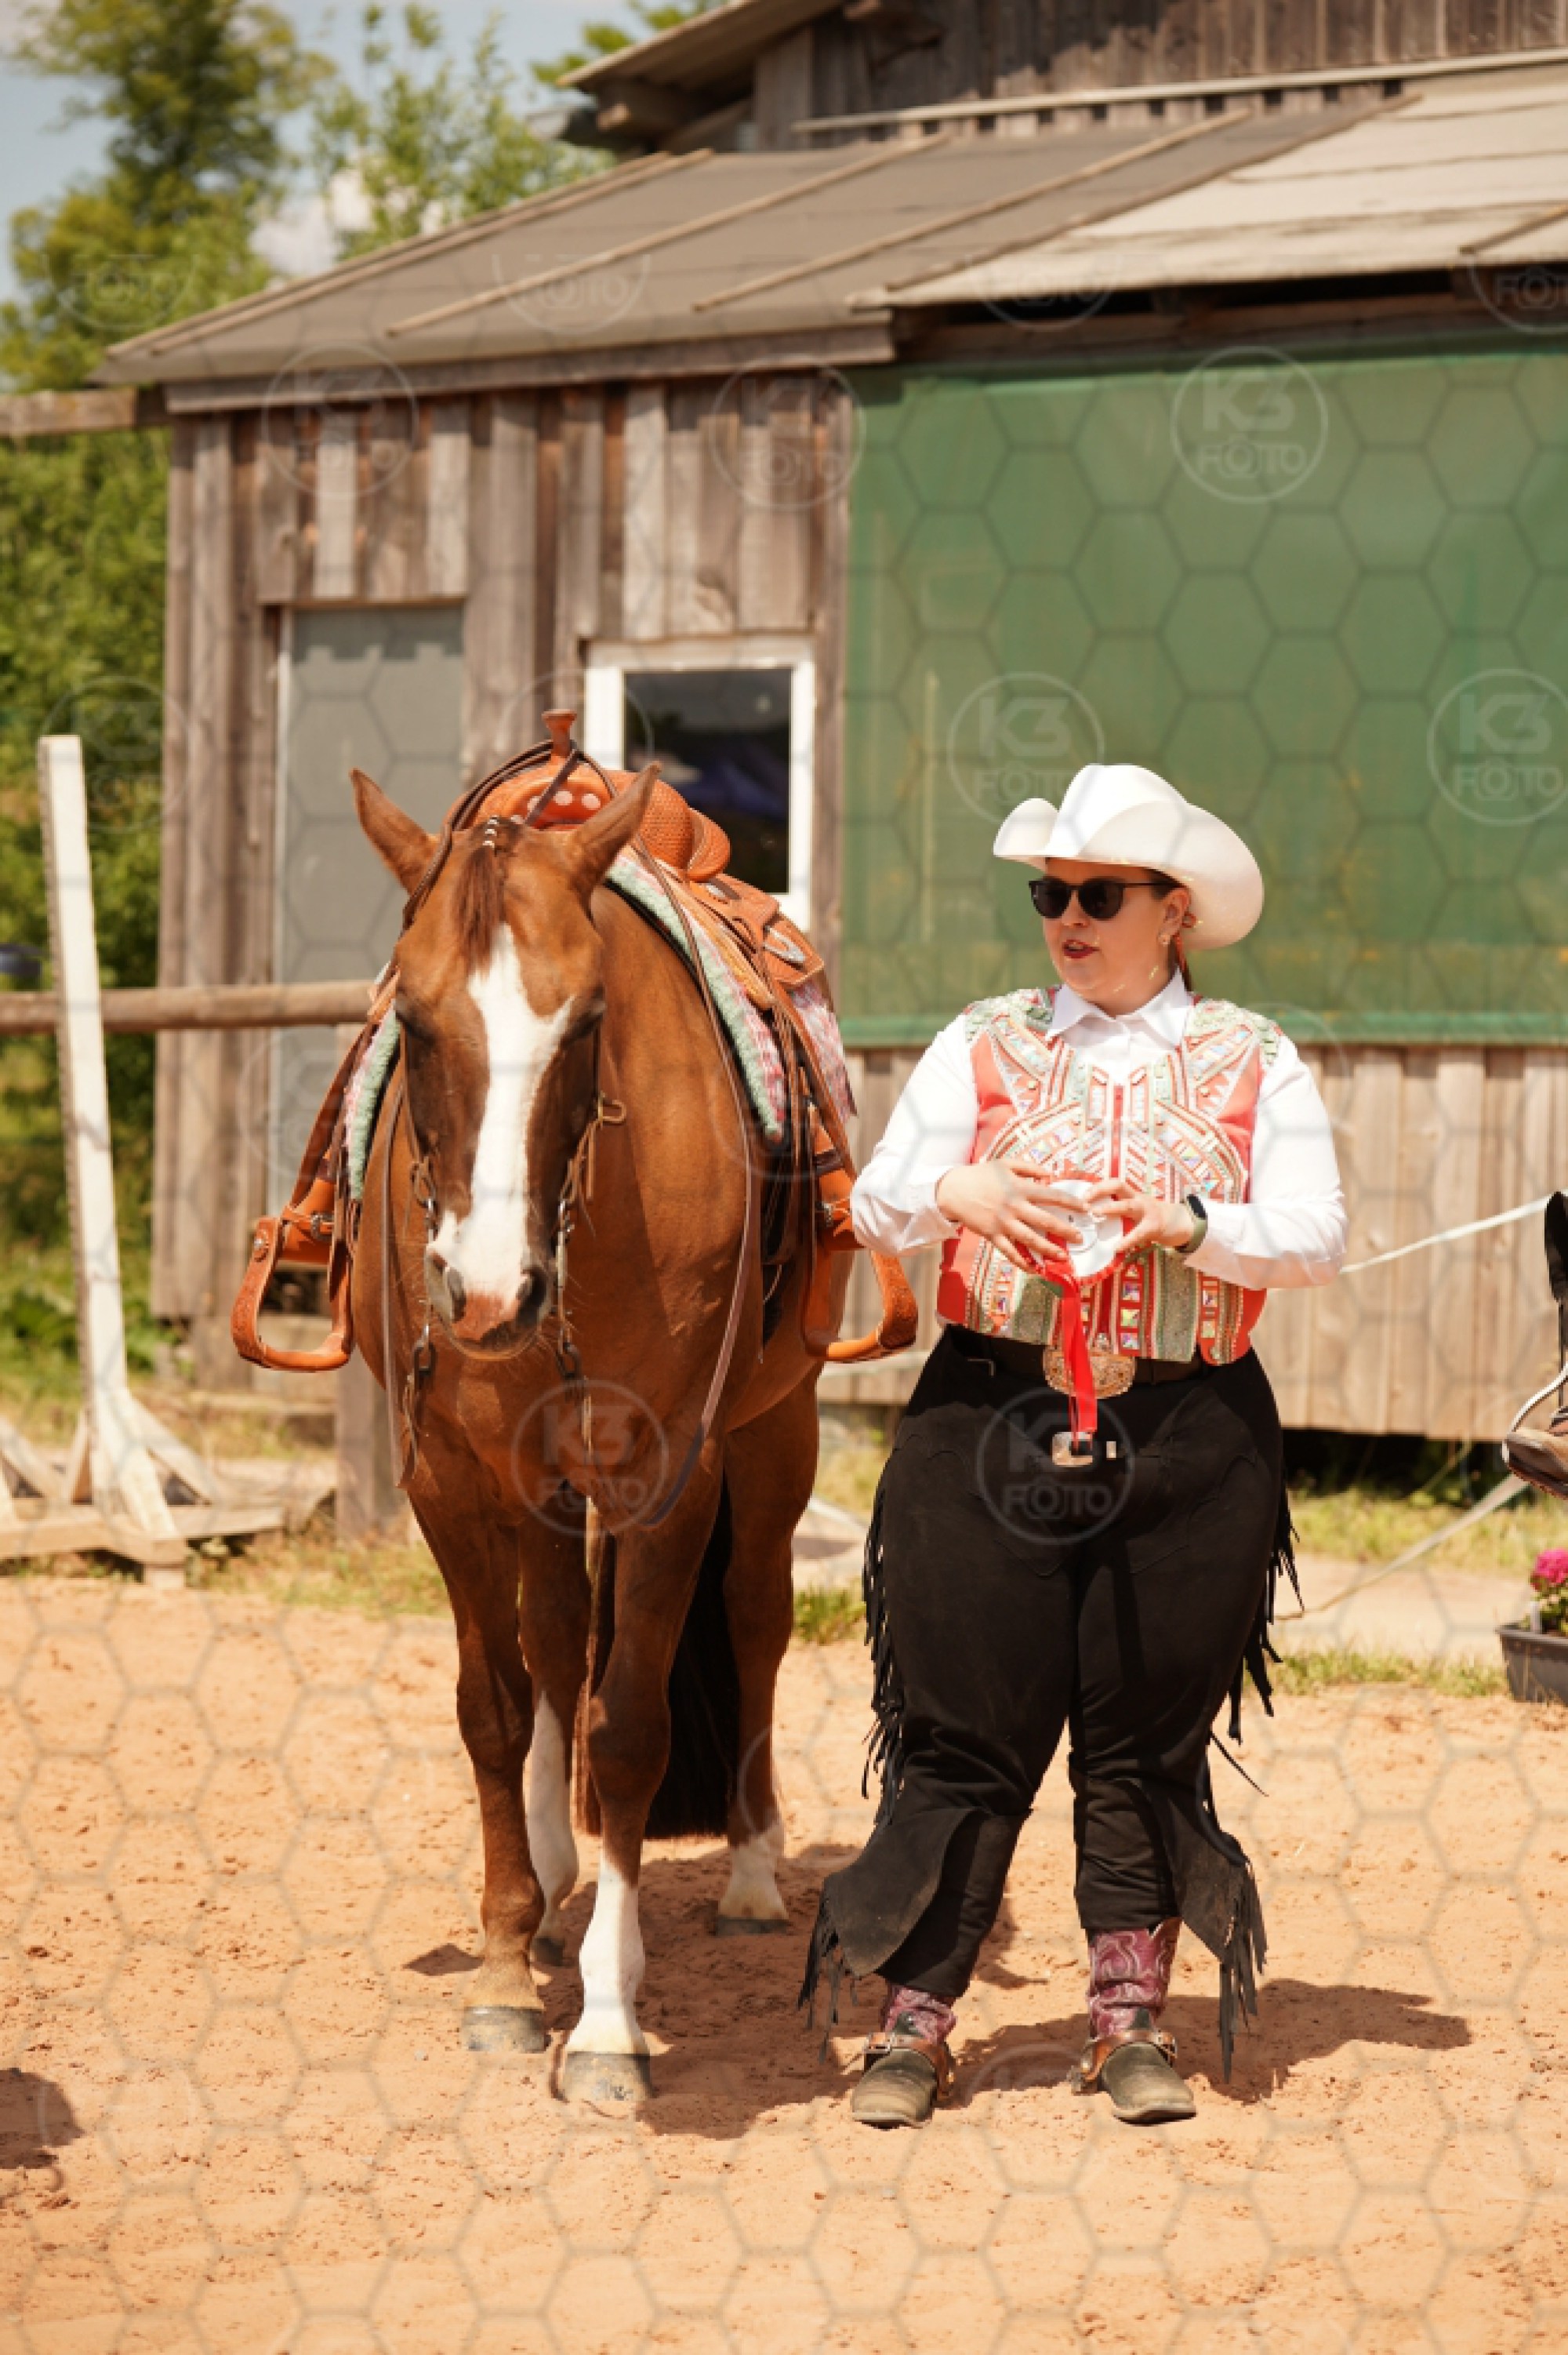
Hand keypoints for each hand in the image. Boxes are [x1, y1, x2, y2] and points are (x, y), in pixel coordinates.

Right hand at [935, 1160, 1093, 1269]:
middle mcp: (1014, 1207)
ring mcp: (1003, 1223)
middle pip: (1045, 1221)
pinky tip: (1034, 1269)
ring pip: (1030, 1240)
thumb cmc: (981, 1175)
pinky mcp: (992, 1235)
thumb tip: (1050, 1174)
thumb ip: (1029, 1167)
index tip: (1086, 1208)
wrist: (954, 1190)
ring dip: (1048, 1250)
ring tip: (1063, 1257)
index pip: (1051, 1195)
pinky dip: (1022, 1262)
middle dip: (1065, 1231)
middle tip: (1080, 1238)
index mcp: (1020, 1188)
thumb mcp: (1006, 1164)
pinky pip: (1010, 1251)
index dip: (1070, 1202)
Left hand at [1087, 1178, 1197, 1256]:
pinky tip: (1117, 1247)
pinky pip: (1138, 1233)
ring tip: (1095, 1214)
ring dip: (1110, 1208)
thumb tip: (1094, 1215)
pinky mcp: (1154, 1226)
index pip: (1114, 1183)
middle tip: (1084, 1201)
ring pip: (1127, 1204)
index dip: (1098, 1186)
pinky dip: (1127, 1240)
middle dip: (1099, 1190)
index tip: (1082, 1195)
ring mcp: (1147, 1211)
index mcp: (1133, 1194)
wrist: (1181, 1223)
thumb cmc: (1153, 1217)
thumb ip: (1120, 1210)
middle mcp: (1138, 1199)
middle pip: (1118, 1185)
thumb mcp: (1137, 1209)